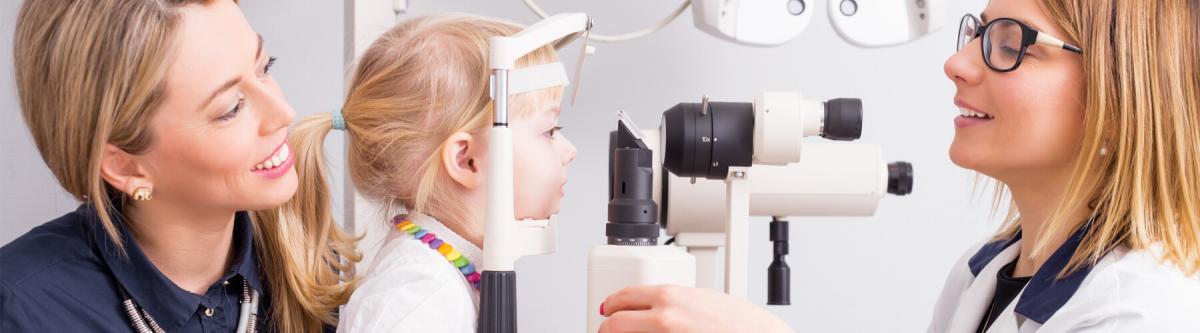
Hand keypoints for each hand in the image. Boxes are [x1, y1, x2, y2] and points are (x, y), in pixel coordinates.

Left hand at [597, 285, 793, 332]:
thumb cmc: (745, 326)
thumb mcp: (706, 300)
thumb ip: (677, 301)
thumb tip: (659, 307)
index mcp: (671, 297)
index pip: (624, 297)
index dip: (611, 305)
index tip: (607, 309)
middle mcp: (663, 318)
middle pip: (613, 324)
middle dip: (607, 328)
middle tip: (607, 330)